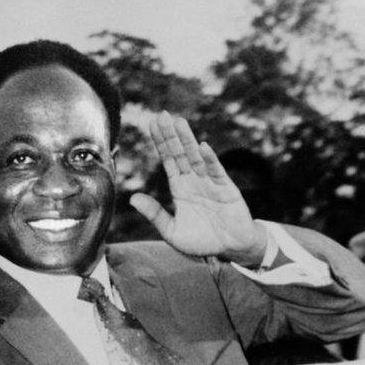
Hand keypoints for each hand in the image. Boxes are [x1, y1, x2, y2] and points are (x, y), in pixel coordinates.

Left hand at [130, 111, 266, 264]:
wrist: (231, 250)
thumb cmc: (202, 241)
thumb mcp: (172, 231)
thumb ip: (155, 214)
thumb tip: (133, 198)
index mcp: (180, 188)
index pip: (168, 160)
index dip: (160, 143)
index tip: (151, 125)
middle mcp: (194, 181)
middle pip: (180, 154)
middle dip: (171, 135)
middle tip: (162, 114)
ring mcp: (210, 183)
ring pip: (196, 158)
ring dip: (187, 140)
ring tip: (179, 122)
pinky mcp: (227, 190)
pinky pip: (217, 172)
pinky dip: (210, 160)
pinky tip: (202, 147)